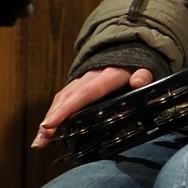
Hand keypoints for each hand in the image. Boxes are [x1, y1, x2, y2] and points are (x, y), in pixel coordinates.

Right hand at [30, 66, 151, 147]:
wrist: (129, 45)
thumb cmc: (138, 64)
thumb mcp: (147, 68)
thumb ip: (145, 75)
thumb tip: (138, 80)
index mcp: (108, 75)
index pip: (86, 92)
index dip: (68, 108)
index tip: (51, 123)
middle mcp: (90, 76)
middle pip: (68, 97)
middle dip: (52, 118)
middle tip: (41, 141)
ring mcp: (83, 79)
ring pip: (62, 97)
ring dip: (50, 118)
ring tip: (40, 141)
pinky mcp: (79, 83)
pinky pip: (64, 97)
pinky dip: (54, 112)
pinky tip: (48, 129)